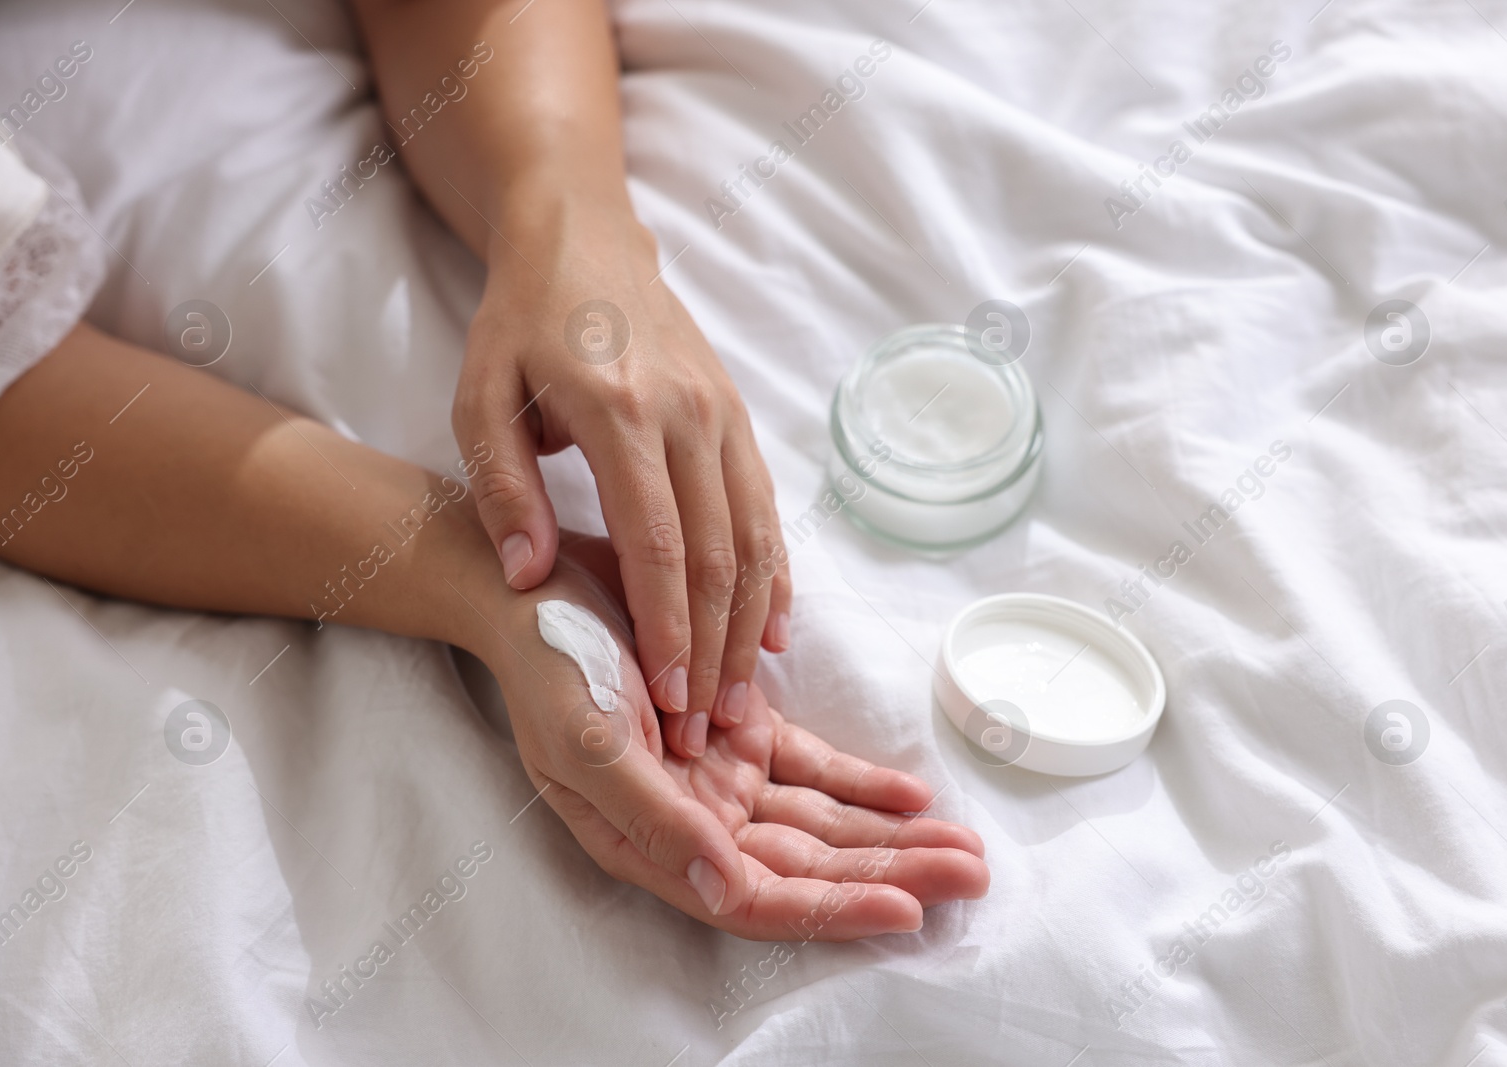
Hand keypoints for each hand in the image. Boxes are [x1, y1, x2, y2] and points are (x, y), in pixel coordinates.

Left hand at [454, 210, 790, 758]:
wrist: (585, 240)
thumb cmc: (520, 325)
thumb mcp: (479, 396)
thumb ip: (502, 488)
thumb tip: (531, 576)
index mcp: (620, 412)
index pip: (659, 542)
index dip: (667, 626)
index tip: (669, 698)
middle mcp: (688, 417)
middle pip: (717, 555)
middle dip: (713, 651)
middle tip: (705, 730)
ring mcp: (724, 417)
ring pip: (754, 541)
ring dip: (750, 629)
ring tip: (740, 704)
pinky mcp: (740, 420)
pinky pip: (768, 512)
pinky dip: (775, 578)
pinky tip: (774, 634)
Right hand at [486, 535, 987, 939]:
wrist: (536, 584)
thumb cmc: (550, 663)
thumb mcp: (591, 742)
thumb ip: (658, 820)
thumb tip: (728, 893)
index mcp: (651, 841)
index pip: (756, 898)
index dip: (831, 908)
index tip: (907, 907)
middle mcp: (693, 821)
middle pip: (806, 867)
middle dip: (889, 873)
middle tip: (970, 876)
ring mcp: (719, 776)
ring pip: (821, 822)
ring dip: (891, 834)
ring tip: (964, 846)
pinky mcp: (739, 728)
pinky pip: (812, 768)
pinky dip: (862, 782)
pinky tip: (912, 794)